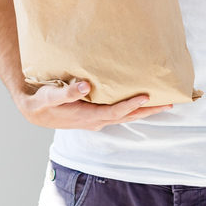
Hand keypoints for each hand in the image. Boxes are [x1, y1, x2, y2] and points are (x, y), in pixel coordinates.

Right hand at [16, 81, 172, 129]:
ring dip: (146, 110)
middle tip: (171, 102)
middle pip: (128, 116)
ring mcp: (98, 119)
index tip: (148, 95)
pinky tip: (142, 101)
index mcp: (88, 116)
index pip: (116, 112)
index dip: (132, 104)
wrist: (35, 111)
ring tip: (165, 102)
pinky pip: (120, 112)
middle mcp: (97, 121)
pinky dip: (134, 107)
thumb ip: (67, 92)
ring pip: (127, 116)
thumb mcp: (50, 96)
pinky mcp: (97, 115)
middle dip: (149, 110)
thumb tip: (85, 85)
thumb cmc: (42, 102)